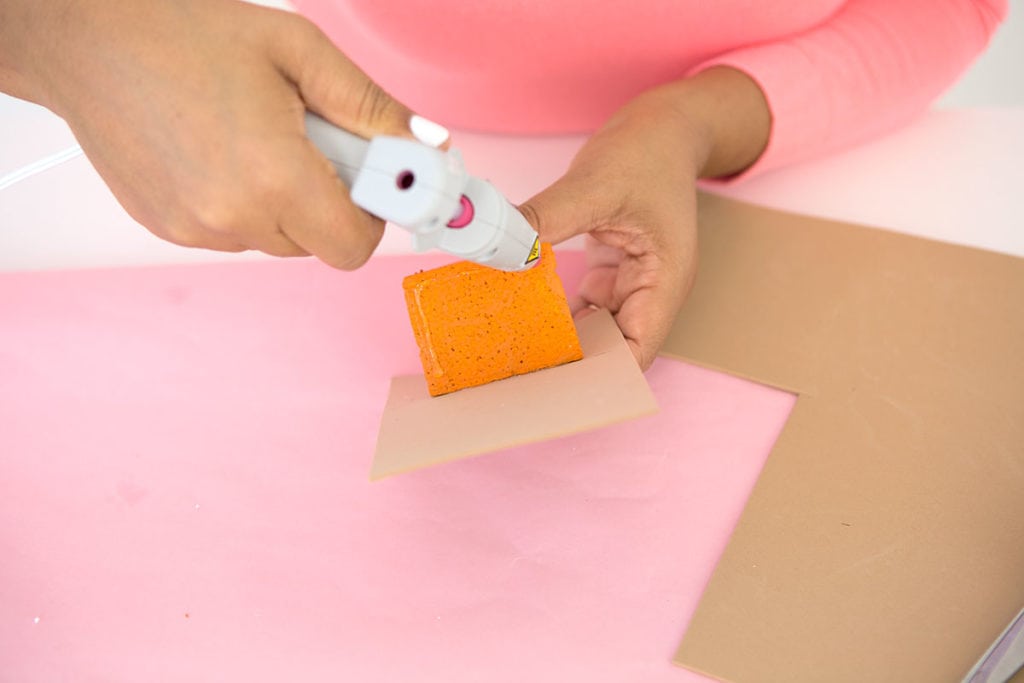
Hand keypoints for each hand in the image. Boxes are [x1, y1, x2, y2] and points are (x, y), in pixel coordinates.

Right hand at [0, 0, 442, 268]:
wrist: (85, 40)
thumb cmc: (183, 33)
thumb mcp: (298, 51)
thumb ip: (371, 107)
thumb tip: (425, 146)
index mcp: (273, 177)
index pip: (354, 247)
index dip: (371, 215)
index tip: (371, 180)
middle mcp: (232, 217)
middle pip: (318, 242)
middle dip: (329, 199)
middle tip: (308, 140)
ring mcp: (195, 230)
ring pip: (276, 238)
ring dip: (284, 200)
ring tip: (255, 137)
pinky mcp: (168, 229)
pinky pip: (234, 232)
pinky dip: (244, 202)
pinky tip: (221, 150)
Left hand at [520, 67, 769, 368]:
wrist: (665, 125)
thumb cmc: (648, 152)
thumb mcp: (595, 183)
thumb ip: (546, 217)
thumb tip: (499, 243)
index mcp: (665, 281)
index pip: (636, 351)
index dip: (600, 377)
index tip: (555, 390)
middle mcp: (649, 290)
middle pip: (611, 349)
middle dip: (570, 366)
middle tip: (517, 378)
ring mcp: (628, 283)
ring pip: (591, 329)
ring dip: (556, 340)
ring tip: (510, 356)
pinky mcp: (607, 271)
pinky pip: (578, 304)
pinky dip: (551, 311)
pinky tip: (517, 315)